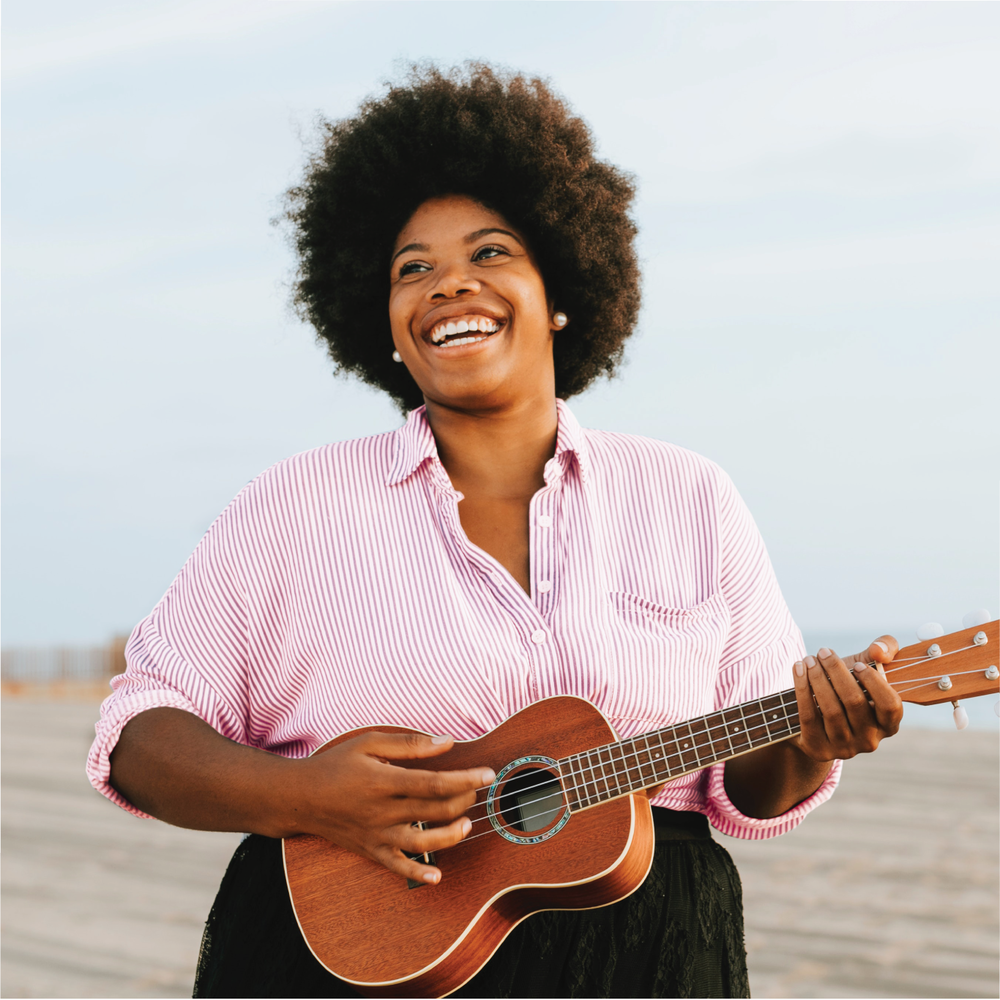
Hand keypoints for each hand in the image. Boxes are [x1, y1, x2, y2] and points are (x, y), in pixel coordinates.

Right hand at [290, 731, 494, 885]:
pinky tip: (437, 875)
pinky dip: (418, 874)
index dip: (466, 779)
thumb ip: (410, 743)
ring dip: (450, 836)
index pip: (435, 782)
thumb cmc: (336, 764)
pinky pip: (397, 867)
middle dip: (462, 801)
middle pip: (434, 810)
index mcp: (384, 781)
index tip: (487, 774)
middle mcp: (383, 811)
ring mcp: (377, 834)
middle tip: (475, 791)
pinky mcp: (371, 850)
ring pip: (422, 842)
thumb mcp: (369, 742)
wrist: (300, 797)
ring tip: (466, 825)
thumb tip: (447, 741)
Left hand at [791, 636, 902, 760]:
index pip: (890, 705)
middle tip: (822, 651)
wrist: (814, 713)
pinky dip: (801, 689)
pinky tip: (798, 669)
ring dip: (817, 678)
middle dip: (836, 671)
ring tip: (808, 659)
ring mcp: (844, 748)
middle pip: (854, 702)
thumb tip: (880, 650)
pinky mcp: (818, 749)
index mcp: (888, 724)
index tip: (856, 665)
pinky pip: (808, 716)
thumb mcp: (865, 666)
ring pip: (830, 709)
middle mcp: (870, 741)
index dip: (874, 683)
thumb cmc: (845, 685)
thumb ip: (884, 648)